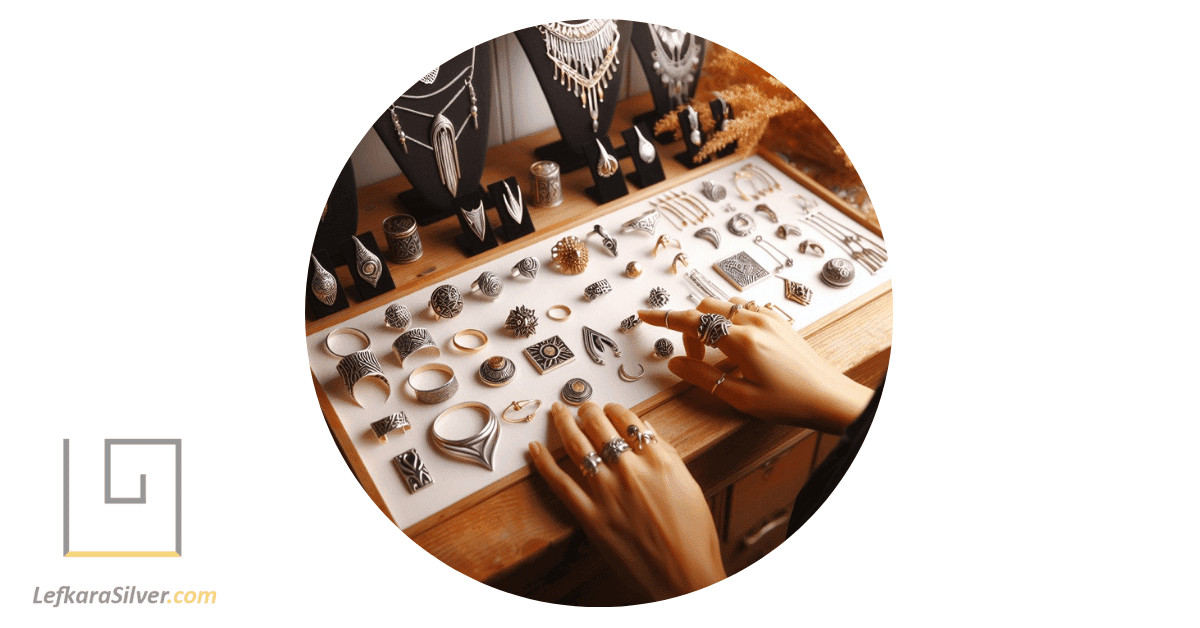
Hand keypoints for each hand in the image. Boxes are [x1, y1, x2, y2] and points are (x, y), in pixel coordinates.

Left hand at [527, 401, 724, 600]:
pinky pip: (560, 483)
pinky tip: (535, 449)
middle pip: (599, 426)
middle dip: (587, 410)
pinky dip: (544, 463)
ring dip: (563, 423)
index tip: (609, 407)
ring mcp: (607, 493)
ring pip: (577, 445)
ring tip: (557, 412)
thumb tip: (646, 429)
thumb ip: (666, 454)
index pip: (628, 419)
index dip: (614, 409)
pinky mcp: (590, 517)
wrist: (685, 577)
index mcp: (658, 460)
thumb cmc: (694, 538)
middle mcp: (630, 471)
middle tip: (581, 406)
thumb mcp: (689, 486)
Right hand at [640, 297, 872, 433]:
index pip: (693, 322)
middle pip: (706, 309)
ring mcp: (769, 318)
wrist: (831, 398)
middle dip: (692, 328)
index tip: (645, 315)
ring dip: (712, 323)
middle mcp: (754, 321)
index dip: (665, 318)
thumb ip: (703, 378)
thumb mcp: (741, 398)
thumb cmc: (791, 402)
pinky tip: (738, 347)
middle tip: (695, 357)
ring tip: (719, 356)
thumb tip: (674, 363)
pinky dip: (731, 321)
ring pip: (725, 306)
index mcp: (742, 341)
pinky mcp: (779, 321)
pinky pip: (744, 309)